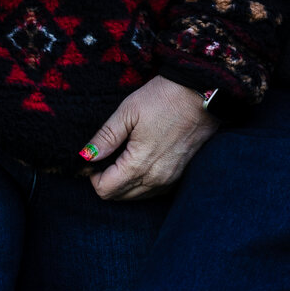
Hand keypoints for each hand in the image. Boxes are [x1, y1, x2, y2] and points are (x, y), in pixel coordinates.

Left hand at [81, 76, 218, 200]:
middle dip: (106, 181)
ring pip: (136, 196)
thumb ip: (106, 137)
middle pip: (119, 197)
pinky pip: (153, 191)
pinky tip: (138, 163)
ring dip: (123, 184)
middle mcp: (156, 179)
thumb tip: (86, 156)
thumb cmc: (164, 98)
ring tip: (121, 158)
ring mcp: (170, 179)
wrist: (202, 93)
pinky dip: (140, 183)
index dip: (93, 176)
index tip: (93, 159)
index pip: (105, 190)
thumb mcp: (128, 111)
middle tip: (105, 157)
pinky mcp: (179, 175)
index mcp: (139, 164)